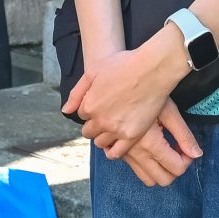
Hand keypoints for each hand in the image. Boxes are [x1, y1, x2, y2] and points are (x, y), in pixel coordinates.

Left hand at [63, 33, 199, 158]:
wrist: (152, 69)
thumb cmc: (124, 65)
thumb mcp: (93, 71)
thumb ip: (77, 93)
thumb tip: (66, 111)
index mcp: (89, 105)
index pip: (82, 114)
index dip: (90, 108)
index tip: (100, 104)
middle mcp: (100, 120)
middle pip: (88, 131)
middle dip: (94, 125)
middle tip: (106, 116)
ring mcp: (116, 129)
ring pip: (100, 143)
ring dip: (102, 136)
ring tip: (112, 128)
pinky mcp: (131, 136)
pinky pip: (116, 153)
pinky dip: (112, 151)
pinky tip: (116, 144)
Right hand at [113, 101, 201, 187]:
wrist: (118, 86)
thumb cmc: (148, 94)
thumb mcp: (169, 112)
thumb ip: (184, 135)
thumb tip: (197, 155)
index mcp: (150, 144)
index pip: (176, 169)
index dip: (188, 161)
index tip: (187, 148)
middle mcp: (136, 154)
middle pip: (163, 180)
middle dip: (176, 169)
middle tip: (179, 151)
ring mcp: (125, 154)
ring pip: (148, 179)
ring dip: (161, 170)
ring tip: (166, 151)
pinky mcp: (118, 151)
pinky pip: (136, 170)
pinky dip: (147, 166)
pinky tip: (151, 149)